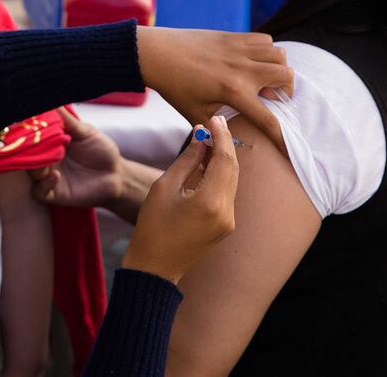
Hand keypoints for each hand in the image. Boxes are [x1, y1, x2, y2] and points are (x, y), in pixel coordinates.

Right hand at [30, 108, 123, 207]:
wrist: (116, 175)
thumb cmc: (101, 150)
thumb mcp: (85, 131)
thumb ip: (67, 120)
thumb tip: (53, 101)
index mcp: (51, 142)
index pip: (32, 135)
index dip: (28, 130)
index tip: (25, 122)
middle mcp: (46, 158)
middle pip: (27, 153)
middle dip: (27, 148)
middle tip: (30, 141)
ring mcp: (48, 176)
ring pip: (31, 171)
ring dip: (35, 165)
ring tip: (45, 159)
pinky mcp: (53, 193)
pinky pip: (40, 191)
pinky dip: (44, 183)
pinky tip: (56, 176)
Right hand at [121, 115, 238, 284]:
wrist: (155, 267)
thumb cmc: (153, 227)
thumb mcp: (165, 187)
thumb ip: (187, 160)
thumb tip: (200, 137)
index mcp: (210, 202)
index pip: (224, 159)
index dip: (221, 136)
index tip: (215, 119)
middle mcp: (226, 212)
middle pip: (233, 168)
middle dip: (224, 144)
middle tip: (214, 124)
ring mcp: (229, 221)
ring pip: (232, 180)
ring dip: (223, 159)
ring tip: (208, 140)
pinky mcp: (226, 225)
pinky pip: (227, 193)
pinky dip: (220, 175)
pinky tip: (207, 164)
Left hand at [136, 27, 291, 146]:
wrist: (157, 54)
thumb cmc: (174, 87)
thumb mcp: (194, 115)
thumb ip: (214, 132)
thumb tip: (223, 154)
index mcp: (233, 92)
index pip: (267, 119)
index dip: (282, 139)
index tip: (290, 152)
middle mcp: (242, 69)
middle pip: (285, 76)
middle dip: (286, 91)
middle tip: (272, 98)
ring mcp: (240, 49)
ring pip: (279, 54)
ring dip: (279, 68)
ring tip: (266, 79)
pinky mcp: (234, 37)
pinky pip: (265, 40)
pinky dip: (267, 51)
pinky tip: (254, 62)